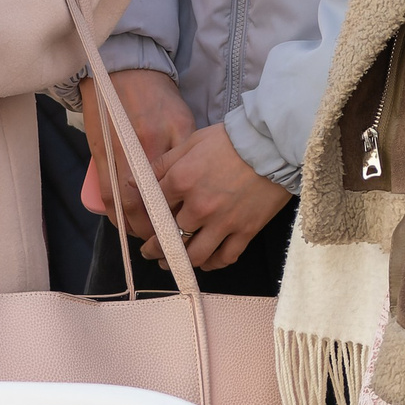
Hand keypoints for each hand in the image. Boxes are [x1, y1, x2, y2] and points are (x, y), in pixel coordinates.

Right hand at [82, 68, 192, 248]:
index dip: (173, 220)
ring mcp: (113, 157)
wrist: (122, 71)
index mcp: (159, 145)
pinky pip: (105, 195)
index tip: (183, 234)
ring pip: (122, 206)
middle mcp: (134, 155)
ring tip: (148, 237)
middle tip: (167, 243)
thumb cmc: (157, 96)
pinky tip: (127, 223)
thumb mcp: (182, 121)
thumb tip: (195, 186)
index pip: (166, 194)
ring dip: (134, 227)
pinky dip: (115, 215)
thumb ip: (187, 153)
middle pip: (143, 207)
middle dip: (154, 231)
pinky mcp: (99, 156)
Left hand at [152, 123, 290, 269]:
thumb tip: (133, 181)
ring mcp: (223, 222)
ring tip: (170, 264)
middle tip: (150, 252)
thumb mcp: (190, 143)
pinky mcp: (245, 231)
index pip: (154, 209)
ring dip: (179, 262)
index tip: (143, 227)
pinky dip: (212, 264)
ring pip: (195, 254)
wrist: (270, 145)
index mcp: (181, 181)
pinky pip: (225, 257)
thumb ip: (162, 164)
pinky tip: (204, 263)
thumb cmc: (229, 140)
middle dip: (156, 247)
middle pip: (170, 236)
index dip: (146, 219)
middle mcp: (199, 206)